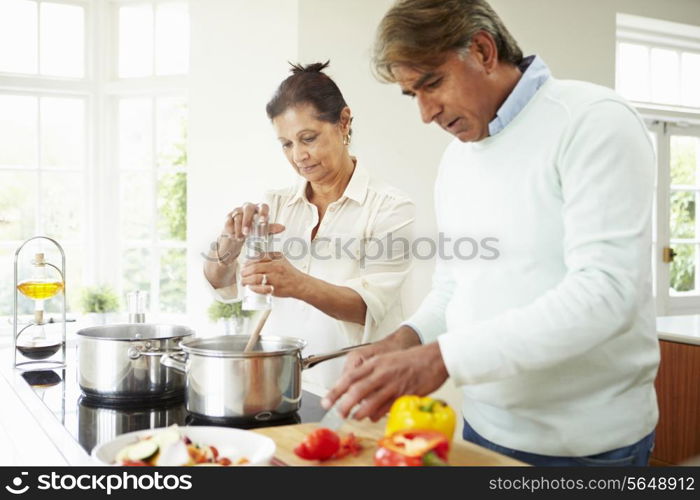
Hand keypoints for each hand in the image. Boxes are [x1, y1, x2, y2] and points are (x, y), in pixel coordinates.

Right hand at [218, 202, 284, 262]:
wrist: (237, 238)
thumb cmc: (253, 232)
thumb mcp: (262, 231)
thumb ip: (270, 228)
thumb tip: (282, 228)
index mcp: (259, 209)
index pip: (263, 206)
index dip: (263, 213)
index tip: (263, 221)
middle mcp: (248, 207)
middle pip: (248, 209)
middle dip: (247, 221)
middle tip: (247, 233)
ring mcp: (237, 211)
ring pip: (238, 216)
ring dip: (239, 229)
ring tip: (240, 238)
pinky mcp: (228, 217)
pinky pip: (229, 221)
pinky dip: (231, 229)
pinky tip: (233, 235)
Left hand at [241, 252, 307, 297]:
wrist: (300, 284)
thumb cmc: (290, 273)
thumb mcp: (281, 260)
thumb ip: (270, 257)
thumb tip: (254, 257)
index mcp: (276, 259)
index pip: (258, 258)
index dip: (248, 262)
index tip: (244, 265)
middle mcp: (275, 267)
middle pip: (254, 268)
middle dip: (245, 272)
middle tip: (242, 274)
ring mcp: (275, 278)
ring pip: (255, 278)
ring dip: (246, 280)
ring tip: (243, 282)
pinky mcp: (274, 289)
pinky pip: (260, 288)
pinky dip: (253, 288)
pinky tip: (251, 287)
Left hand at [324, 343, 448, 421]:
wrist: (433, 358)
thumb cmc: (410, 360)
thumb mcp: (386, 360)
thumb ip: (371, 372)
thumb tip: (356, 387)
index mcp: (375, 363)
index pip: (349, 377)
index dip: (335, 390)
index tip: (327, 401)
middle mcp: (382, 373)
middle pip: (356, 390)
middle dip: (344, 405)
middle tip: (338, 413)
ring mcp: (393, 384)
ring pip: (370, 402)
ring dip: (360, 412)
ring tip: (355, 416)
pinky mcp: (404, 394)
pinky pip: (386, 408)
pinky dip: (377, 414)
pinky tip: (373, 416)